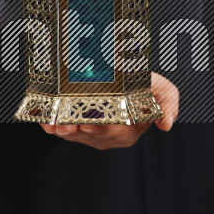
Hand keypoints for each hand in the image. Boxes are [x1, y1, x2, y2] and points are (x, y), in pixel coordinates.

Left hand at [39, 73, 178, 150]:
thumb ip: (168, 103)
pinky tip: (45, 120)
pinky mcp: (76, 128)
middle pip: (91, 134)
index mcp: (130, 130)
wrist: (127, 77)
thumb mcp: (162, 89)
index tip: (90, 123)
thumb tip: (167, 123)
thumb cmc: (144, 85)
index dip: (102, 129)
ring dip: (62, 129)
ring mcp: (91, 134)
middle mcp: (110, 136)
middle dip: (78, 129)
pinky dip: (52, 126)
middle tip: (67, 122)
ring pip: (75, 134)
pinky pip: (63, 130)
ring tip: (54, 122)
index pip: (115, 132)